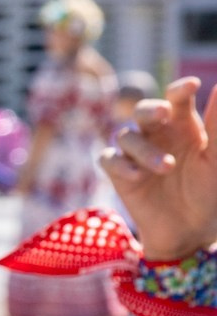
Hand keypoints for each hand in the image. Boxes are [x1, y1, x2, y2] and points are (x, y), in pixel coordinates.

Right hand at [102, 79, 216, 260]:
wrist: (189, 230)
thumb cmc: (209, 191)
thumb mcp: (216, 159)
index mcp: (183, 125)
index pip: (177, 99)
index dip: (180, 89)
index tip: (191, 86)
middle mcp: (157, 134)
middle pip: (144, 110)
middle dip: (150, 109)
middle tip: (163, 113)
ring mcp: (136, 152)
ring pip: (127, 135)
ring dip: (144, 149)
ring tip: (165, 168)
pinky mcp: (119, 173)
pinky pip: (109, 159)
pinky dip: (119, 164)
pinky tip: (136, 175)